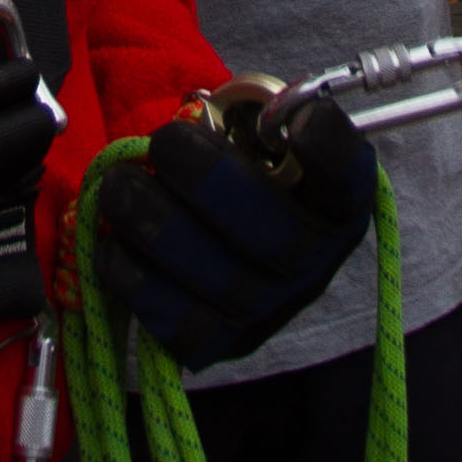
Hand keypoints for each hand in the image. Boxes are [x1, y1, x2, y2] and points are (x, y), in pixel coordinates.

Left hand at [87, 102, 374, 368]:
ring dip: (157, 226)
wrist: (222, 239)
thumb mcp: (260, 136)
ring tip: (119, 186)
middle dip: (209, 181)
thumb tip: (223, 118)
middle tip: (163, 142)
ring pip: (219, 282)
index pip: (348, 176)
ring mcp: (269, 310)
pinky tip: (113, 242)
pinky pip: (177, 324)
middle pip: (276, 235)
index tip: (296, 121)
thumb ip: (255, 121)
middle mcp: (314, 261)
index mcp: (337, 199)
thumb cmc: (242, 172)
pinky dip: (136, 279)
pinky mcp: (220, 343)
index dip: (329, 150)